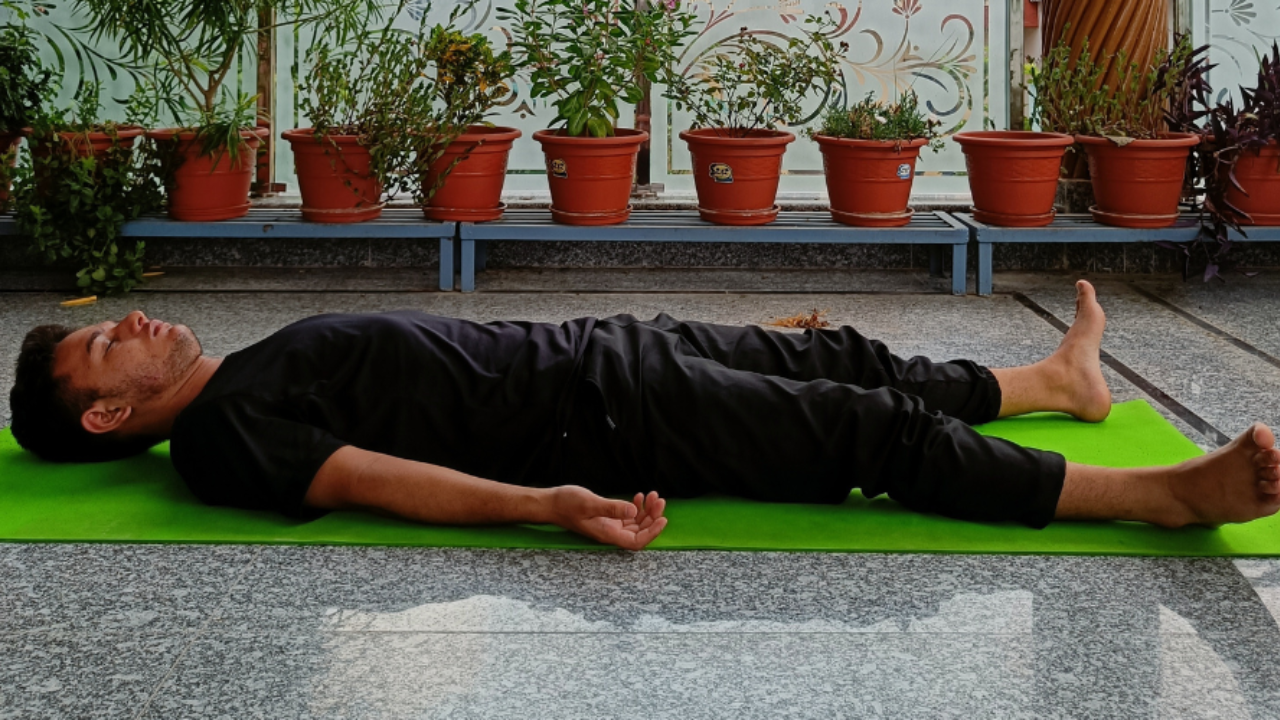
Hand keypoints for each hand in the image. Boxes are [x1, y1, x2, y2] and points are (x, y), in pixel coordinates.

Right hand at [547, 486, 666, 549]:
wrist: (551, 503)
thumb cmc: (566, 504)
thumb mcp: (590, 503)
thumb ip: (611, 508)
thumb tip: (634, 512)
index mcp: (607, 534)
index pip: (636, 542)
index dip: (652, 533)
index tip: (662, 519)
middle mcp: (611, 533)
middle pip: (639, 532)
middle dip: (653, 517)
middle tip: (658, 500)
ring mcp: (610, 526)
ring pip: (636, 523)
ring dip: (647, 511)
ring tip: (652, 495)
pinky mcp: (608, 518)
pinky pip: (628, 517)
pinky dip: (636, 508)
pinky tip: (638, 497)